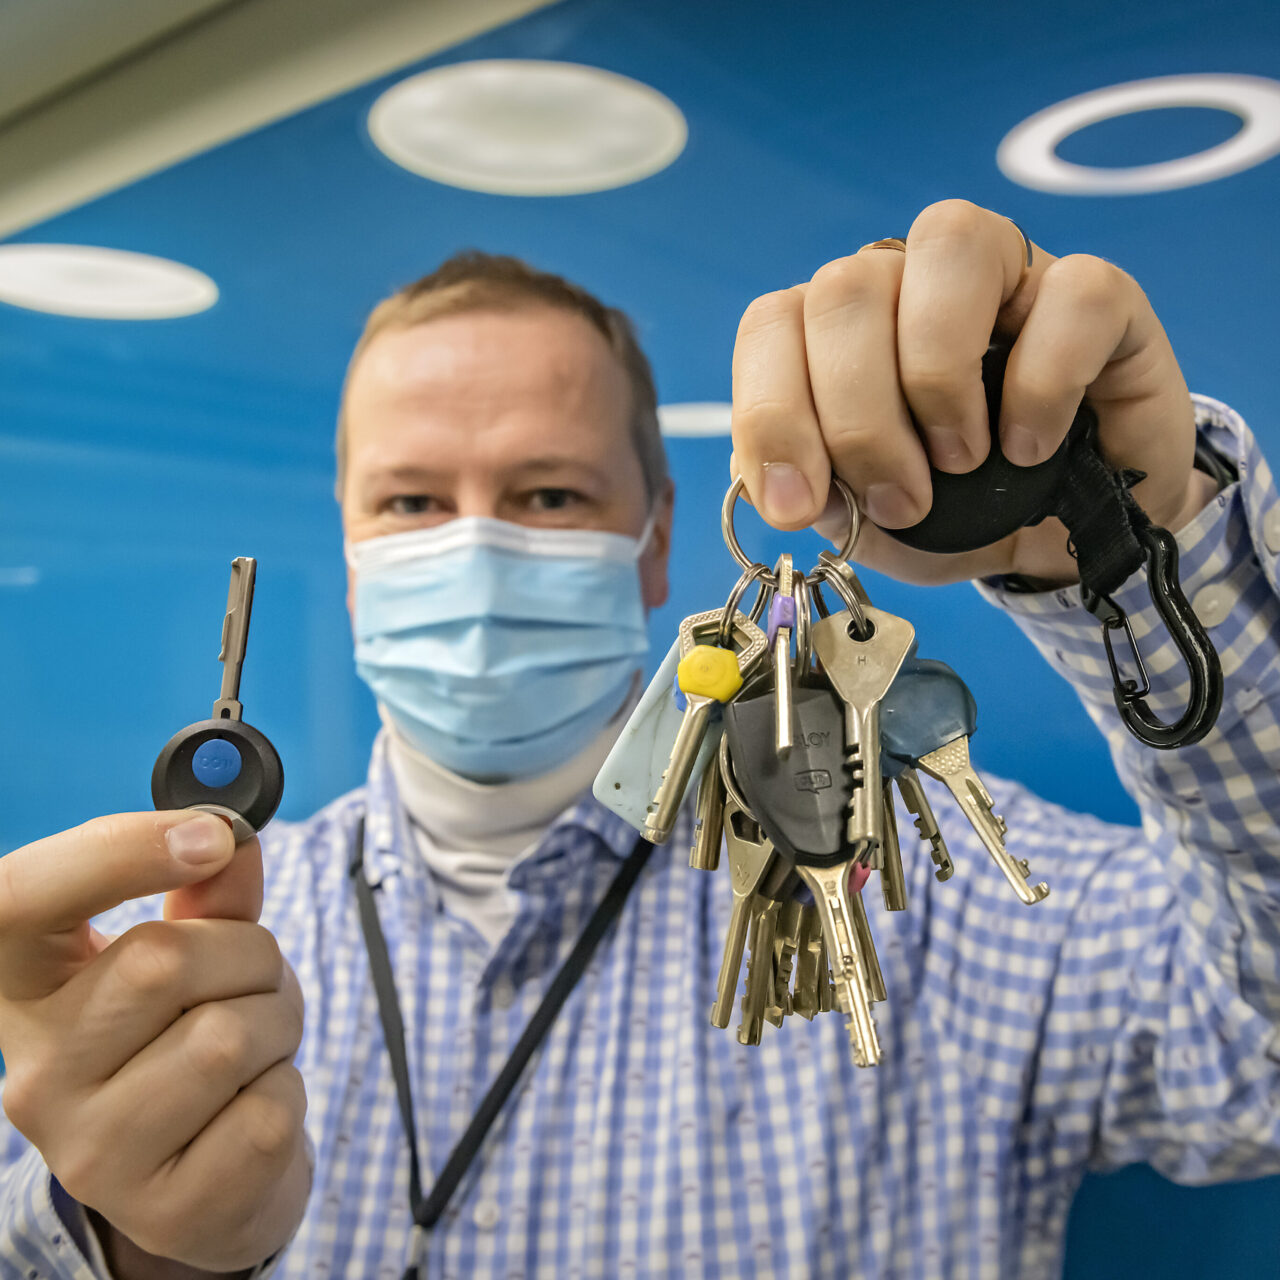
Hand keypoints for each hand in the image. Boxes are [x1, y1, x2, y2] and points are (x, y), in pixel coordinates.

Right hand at [0, 812, 308, 1274]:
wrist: (204, 1179)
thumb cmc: (188, 1040)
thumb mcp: (193, 957)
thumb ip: (211, 896)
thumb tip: (234, 836)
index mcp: (25, 991)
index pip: (16, 902)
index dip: (113, 852)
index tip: (210, 835)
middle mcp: (34, 1075)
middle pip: (162, 959)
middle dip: (248, 954)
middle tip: (254, 980)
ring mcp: (89, 1153)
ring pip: (226, 1037)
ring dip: (279, 1022)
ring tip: (259, 1045)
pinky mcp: (162, 1209)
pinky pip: (267, 1112)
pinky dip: (289, 1092)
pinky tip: (254, 1105)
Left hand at [730, 199, 1216, 584]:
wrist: (1067, 541)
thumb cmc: (959, 515)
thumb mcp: (872, 525)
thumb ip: (821, 497)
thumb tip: (783, 485)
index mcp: (839, 328)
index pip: (772, 323)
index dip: (772, 414)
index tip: (799, 506)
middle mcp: (912, 280)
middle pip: (845, 289)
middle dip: (858, 419)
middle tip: (902, 502)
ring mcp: (1008, 274)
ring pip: (948, 242)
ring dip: (937, 374)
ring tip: (961, 461)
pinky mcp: (1101, 296)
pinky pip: (1072, 296)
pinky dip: (1041, 384)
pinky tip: (1031, 447)